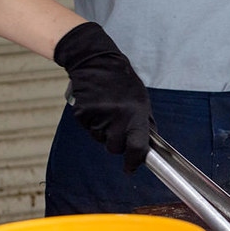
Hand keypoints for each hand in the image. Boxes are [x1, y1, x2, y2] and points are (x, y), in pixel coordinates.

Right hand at [54, 22, 150, 173]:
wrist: (97, 62)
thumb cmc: (123, 82)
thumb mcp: (142, 102)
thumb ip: (145, 124)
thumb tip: (147, 146)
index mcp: (136, 116)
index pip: (137, 148)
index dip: (134, 162)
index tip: (131, 168)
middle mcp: (117, 118)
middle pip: (115, 148)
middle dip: (117, 144)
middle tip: (117, 129)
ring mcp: (98, 116)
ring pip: (100, 139)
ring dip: (103, 132)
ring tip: (107, 112)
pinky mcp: (82, 113)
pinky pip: (88, 128)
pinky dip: (92, 123)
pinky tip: (96, 108)